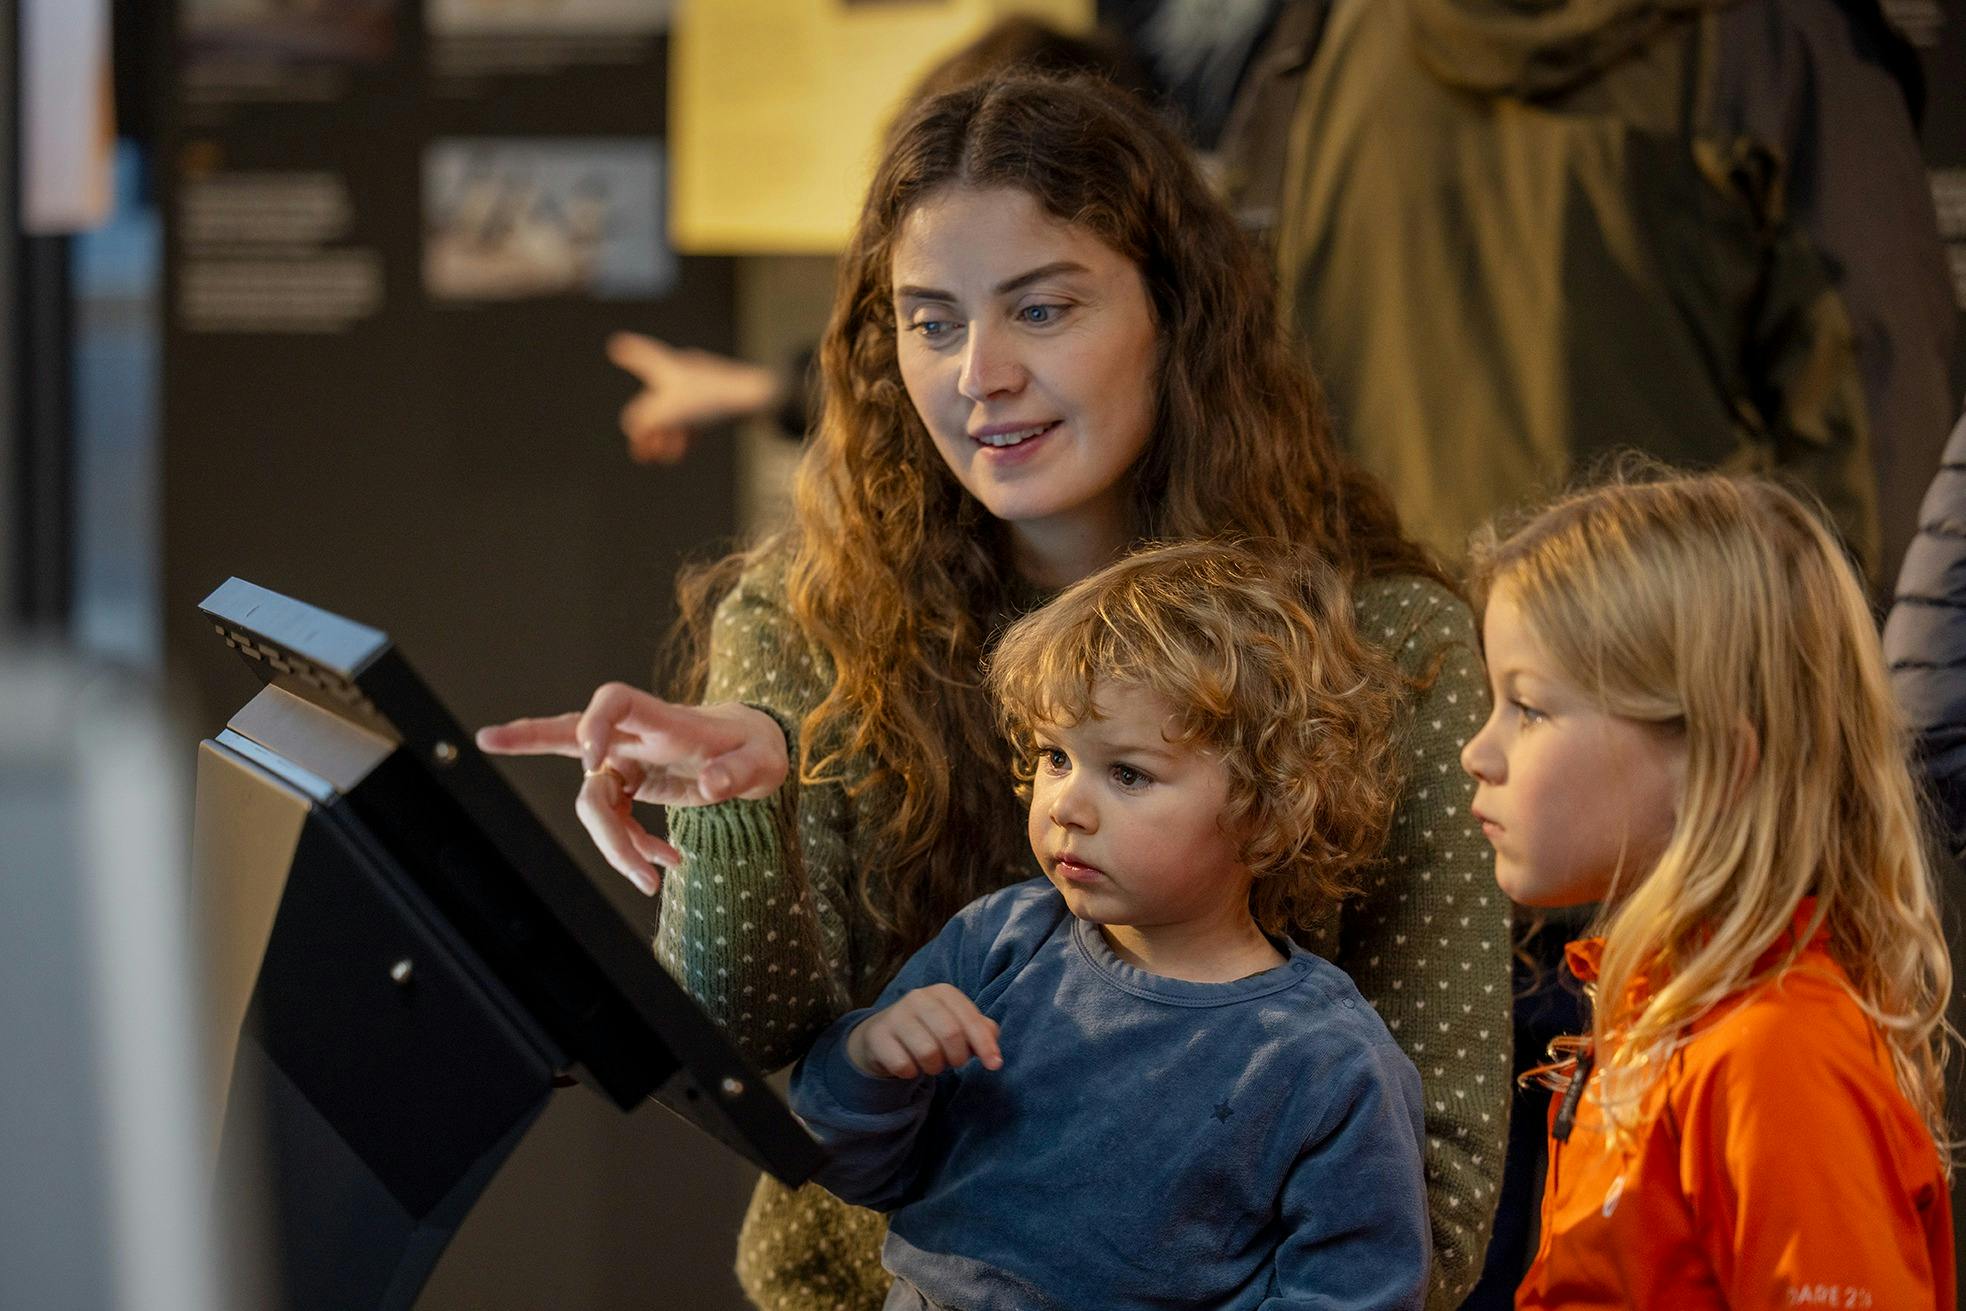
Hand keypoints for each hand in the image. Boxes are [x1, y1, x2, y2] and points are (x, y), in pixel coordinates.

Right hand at [475, 683, 788, 894]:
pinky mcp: (626, 785)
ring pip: (593, 802)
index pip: (616, 699)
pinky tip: (664, 861)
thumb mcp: (763, 762)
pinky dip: (632, 848)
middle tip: (490, 739)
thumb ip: (740, 773)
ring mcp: (625, 761)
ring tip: (651, 880)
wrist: (750, 755)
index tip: (590, 756)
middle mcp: (634, 737)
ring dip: (614, 844)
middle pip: (572, 735)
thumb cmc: (756, 748)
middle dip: (530, 739)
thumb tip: (712, 788)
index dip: (594, 722)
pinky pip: (612, 821)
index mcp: (662, 719)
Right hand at [607, 331, 781, 463]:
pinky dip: (685, 434)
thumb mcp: (667, 414)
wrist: (758, 400)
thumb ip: (642, 422)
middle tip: (642, 453)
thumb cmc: (711, 401)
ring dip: (666, 436)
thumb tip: (634, 429)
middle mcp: (684, 371)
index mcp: (668, 366)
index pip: (643, 354)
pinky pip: (695, 418)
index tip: (616, 346)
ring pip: (677, 412)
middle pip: (658, 397)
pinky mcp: (721, 401)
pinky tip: (681, 453)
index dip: (630, 353)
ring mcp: (703, 386)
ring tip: (663, 458)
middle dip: (648, 427)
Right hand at [845, 985, 1002, 1079]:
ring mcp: (895, 1015)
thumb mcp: (958, 1025)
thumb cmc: (930, 1031)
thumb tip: (993, 1048)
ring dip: (934, 1067)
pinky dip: (911, 1072)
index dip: (985, 1045)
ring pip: (927, 1052)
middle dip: (958, 1058)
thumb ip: (981, 1032)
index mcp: (943, 992)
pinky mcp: (877, 1036)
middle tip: (953, 1063)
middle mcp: (918, 997)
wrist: (883, 1036)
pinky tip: (908, 1064)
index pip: (971, 1020)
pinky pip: (903, 1065)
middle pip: (951, 1035)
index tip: (995, 1065)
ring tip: (930, 1063)